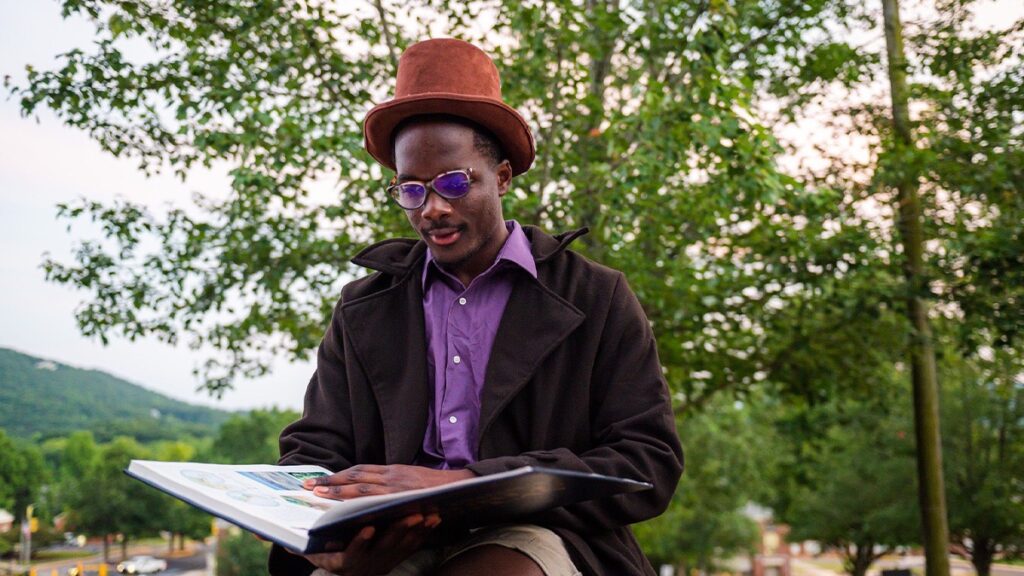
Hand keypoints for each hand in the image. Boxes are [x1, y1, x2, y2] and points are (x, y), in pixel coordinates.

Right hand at [302, 513, 440, 575]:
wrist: (354, 575)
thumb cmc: (333, 558)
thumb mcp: (315, 556)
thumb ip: (299, 547)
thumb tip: (270, 538)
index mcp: (347, 562)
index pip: (354, 552)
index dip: (360, 542)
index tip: (367, 528)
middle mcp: (368, 563)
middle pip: (384, 546)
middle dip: (397, 530)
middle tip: (409, 516)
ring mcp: (386, 560)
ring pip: (402, 544)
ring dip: (414, 529)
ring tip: (424, 514)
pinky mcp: (399, 555)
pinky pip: (414, 544)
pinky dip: (425, 531)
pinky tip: (434, 519)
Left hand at [303, 464, 474, 499]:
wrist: (460, 486)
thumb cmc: (436, 487)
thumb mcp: (411, 480)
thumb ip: (392, 484)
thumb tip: (370, 489)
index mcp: (393, 470)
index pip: (359, 470)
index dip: (338, 476)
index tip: (319, 481)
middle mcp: (392, 475)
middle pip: (355, 476)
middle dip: (330, 482)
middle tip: (308, 488)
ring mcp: (397, 486)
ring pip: (361, 487)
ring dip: (338, 491)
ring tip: (318, 496)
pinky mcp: (403, 496)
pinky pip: (376, 500)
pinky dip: (358, 503)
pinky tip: (344, 510)